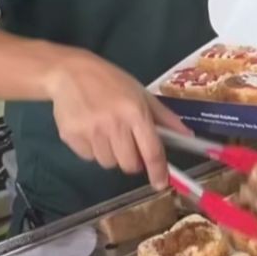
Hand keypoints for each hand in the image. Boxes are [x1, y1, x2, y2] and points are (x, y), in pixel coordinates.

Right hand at [46, 51, 188, 188]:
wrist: (69, 72)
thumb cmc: (111, 82)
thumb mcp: (141, 94)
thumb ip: (164, 118)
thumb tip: (187, 136)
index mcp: (135, 113)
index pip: (151, 151)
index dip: (158, 171)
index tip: (160, 183)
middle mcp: (113, 125)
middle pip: (129, 165)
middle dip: (132, 160)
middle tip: (128, 143)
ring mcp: (90, 132)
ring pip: (108, 164)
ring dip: (111, 154)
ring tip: (105, 131)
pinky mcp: (71, 137)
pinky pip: (88, 157)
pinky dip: (92, 149)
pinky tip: (89, 129)